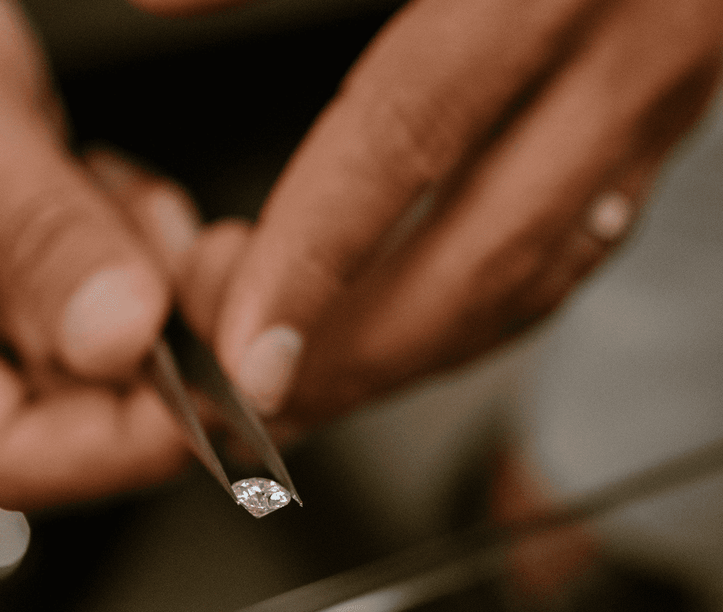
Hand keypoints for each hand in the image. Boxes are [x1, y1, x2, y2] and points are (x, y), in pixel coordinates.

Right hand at [0, 0, 202, 508]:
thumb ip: (37, 229)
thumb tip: (121, 336)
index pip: (1, 454)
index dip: (113, 448)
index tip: (206, 401)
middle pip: (65, 418)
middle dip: (150, 351)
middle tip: (195, 271)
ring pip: (102, 360)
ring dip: (146, 289)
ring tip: (127, 201)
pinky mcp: (17, 283)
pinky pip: (108, 306)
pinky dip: (137, 256)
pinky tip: (113, 195)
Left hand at [147, 0, 722, 427]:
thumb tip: (151, 1)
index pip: (402, 139)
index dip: (315, 257)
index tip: (243, 345)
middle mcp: (624, 46)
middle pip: (481, 248)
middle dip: (364, 351)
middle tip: (268, 400)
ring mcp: (662, 96)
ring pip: (536, 273)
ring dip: (421, 351)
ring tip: (321, 387)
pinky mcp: (669, 122)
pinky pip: (573, 249)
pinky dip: (484, 308)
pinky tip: (416, 328)